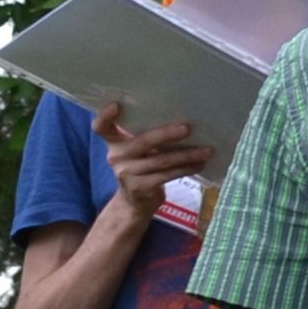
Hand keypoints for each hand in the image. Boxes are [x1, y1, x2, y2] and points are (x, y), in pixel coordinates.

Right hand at [95, 104, 216, 212]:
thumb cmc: (141, 167)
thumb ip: (146, 135)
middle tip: (188, 128)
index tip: (116, 105)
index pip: (100, 127)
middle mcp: (115, 156)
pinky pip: (166, 176)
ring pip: (161, 161)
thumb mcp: (136, 150)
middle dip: (166, 134)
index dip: (105, 116)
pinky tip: (199, 164)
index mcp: (113, 142)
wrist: (135, 203)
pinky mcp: (139, 188)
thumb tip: (184, 115)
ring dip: (187, 155)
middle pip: (142, 142)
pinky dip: (185, 169)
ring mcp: (126, 174)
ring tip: (207, 150)